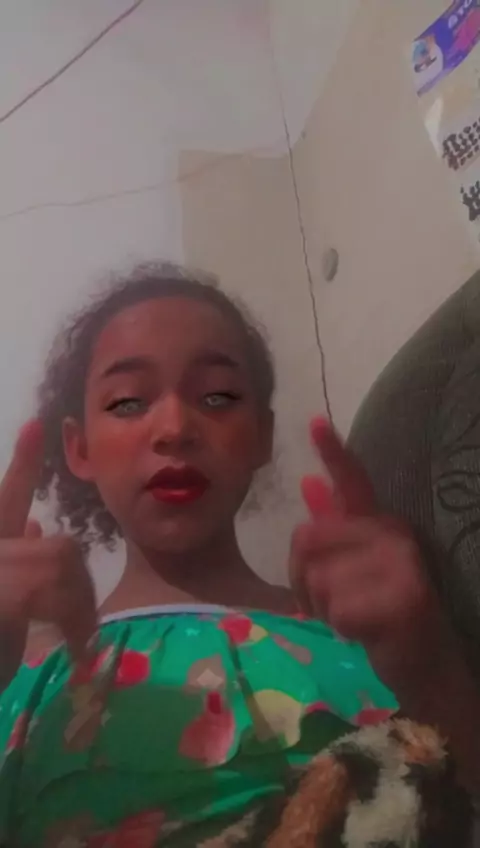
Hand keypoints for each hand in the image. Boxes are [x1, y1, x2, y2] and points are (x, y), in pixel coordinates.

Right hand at [0, 421, 96, 689]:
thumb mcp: (9, 609)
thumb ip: (19, 563)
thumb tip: (34, 526)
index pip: (8, 498)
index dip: (24, 463)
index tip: (39, 424)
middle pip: (58, 550)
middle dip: (82, 593)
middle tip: (86, 636)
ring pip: (54, 564)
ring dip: (78, 611)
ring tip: (78, 648)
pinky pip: (42, 589)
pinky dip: (70, 623)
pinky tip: (75, 653)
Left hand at [290, 417, 451, 695]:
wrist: (426, 666)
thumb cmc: (382, 617)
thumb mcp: (354, 570)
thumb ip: (335, 528)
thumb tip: (310, 482)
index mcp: (380, 523)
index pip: (354, 480)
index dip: (332, 450)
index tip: (315, 420)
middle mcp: (394, 533)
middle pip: (308, 540)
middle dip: (305, 582)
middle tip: (334, 604)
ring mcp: (403, 563)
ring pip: (320, 579)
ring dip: (324, 610)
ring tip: (353, 620)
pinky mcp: (405, 598)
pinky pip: (338, 610)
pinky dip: (342, 630)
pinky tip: (364, 635)